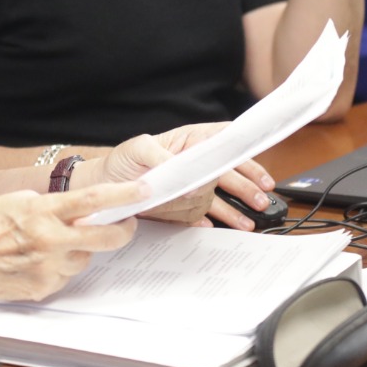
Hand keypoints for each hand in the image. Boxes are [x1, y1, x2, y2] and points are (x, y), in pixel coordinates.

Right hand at [0, 180, 142, 302]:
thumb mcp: (17, 201)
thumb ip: (49, 205)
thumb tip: (75, 209)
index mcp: (43, 212)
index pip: (92, 200)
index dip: (123, 195)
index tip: (144, 190)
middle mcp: (51, 241)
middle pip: (105, 237)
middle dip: (123, 230)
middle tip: (126, 223)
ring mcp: (49, 268)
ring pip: (84, 258)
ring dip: (80, 249)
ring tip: (55, 243)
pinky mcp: (45, 288)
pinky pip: (66, 275)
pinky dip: (61, 266)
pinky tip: (39, 261)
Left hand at [107, 122, 277, 228]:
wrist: (103, 187)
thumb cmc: (120, 162)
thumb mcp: (138, 150)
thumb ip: (164, 161)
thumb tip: (189, 181)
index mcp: (187, 141)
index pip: (221, 138)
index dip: (242, 145)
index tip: (259, 153)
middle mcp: (193, 162)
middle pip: (228, 170)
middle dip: (248, 183)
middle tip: (263, 197)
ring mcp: (190, 185)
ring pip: (221, 195)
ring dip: (238, 207)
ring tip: (251, 220)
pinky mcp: (182, 205)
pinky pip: (205, 213)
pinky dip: (217, 222)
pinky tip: (227, 228)